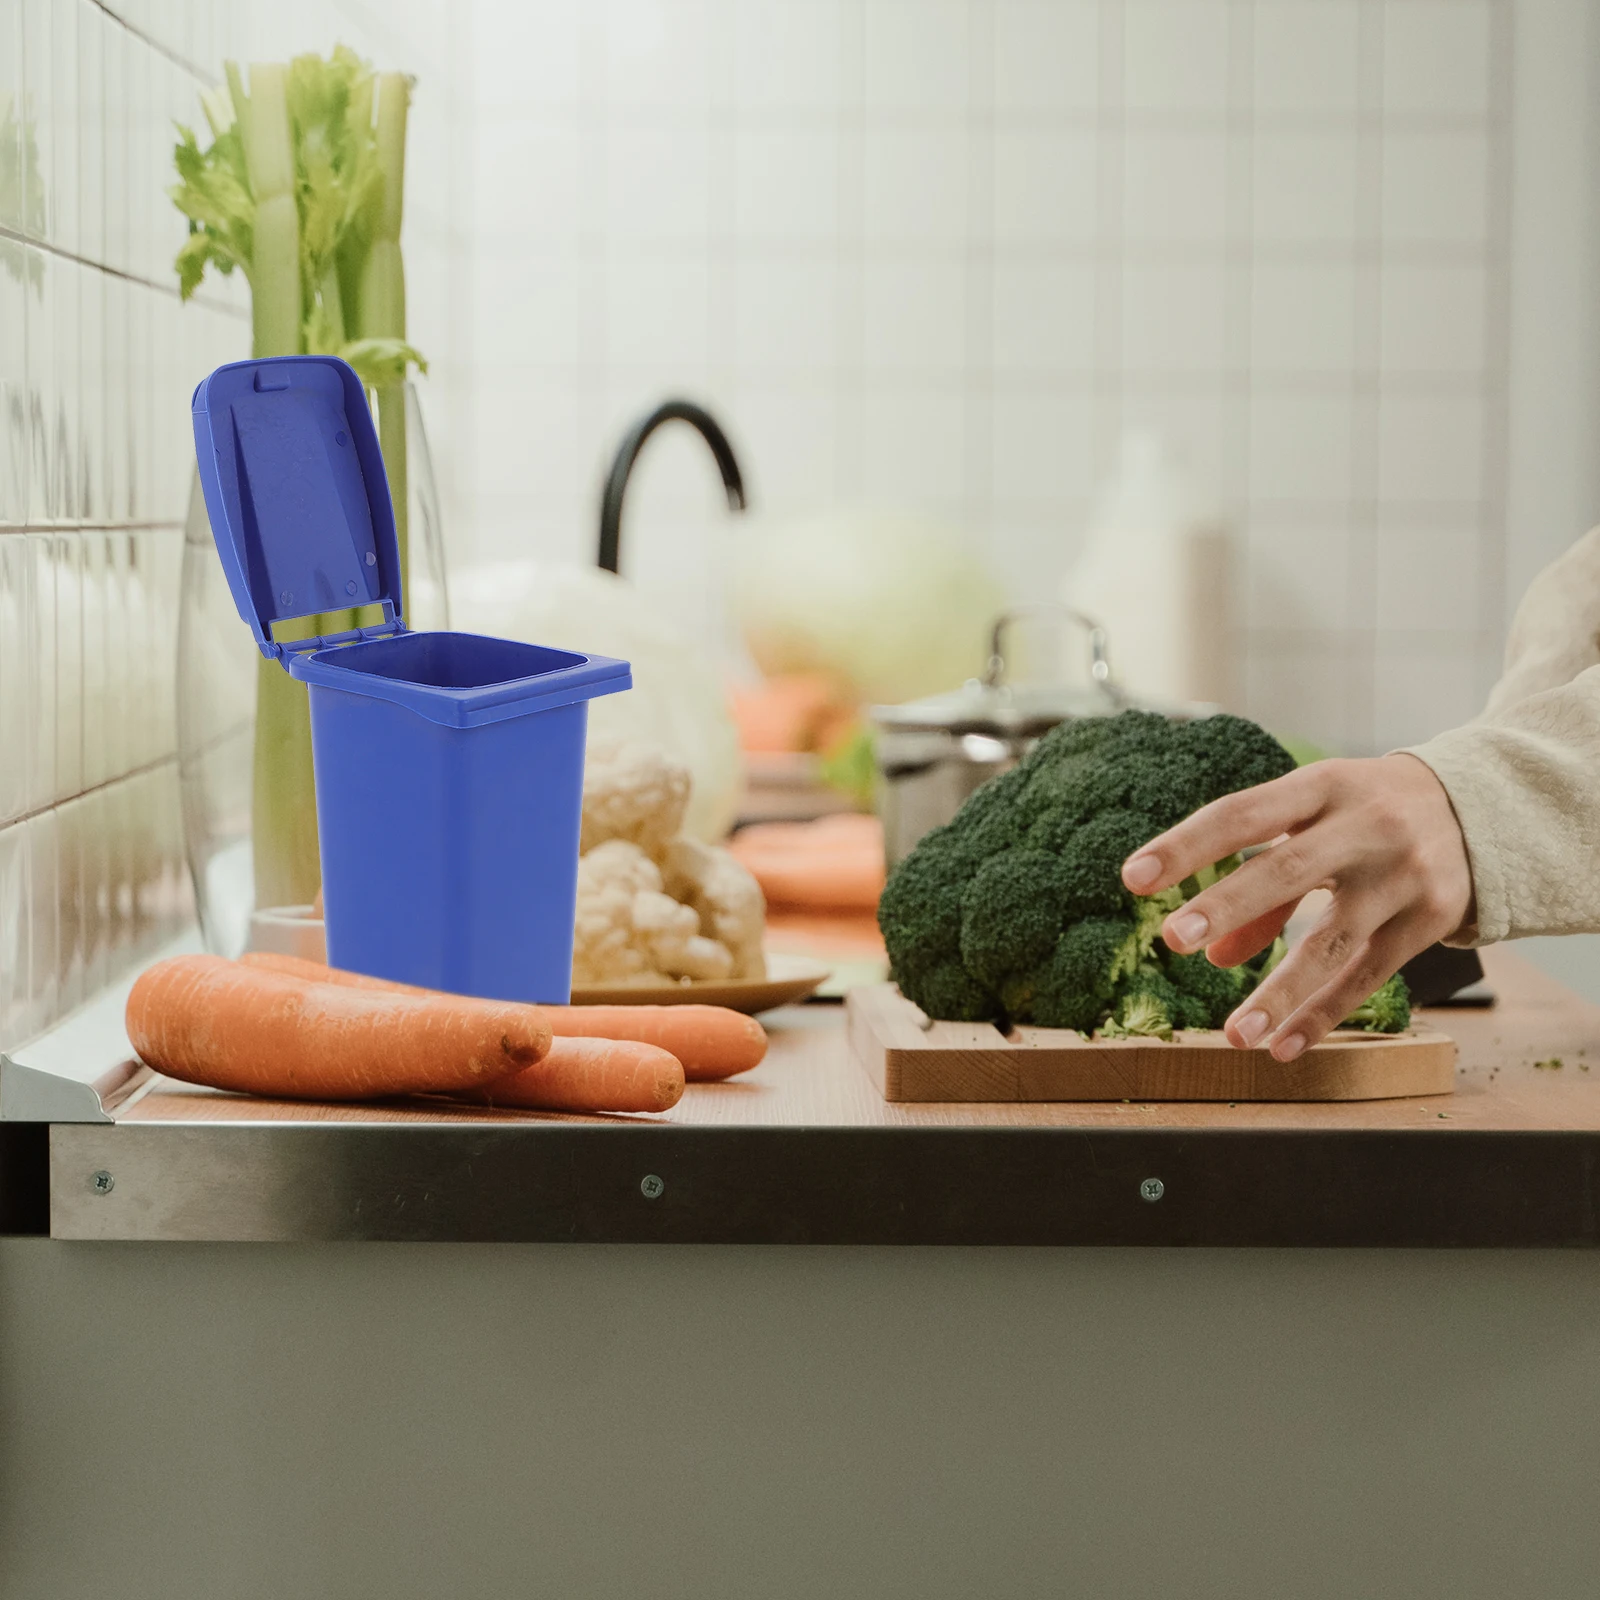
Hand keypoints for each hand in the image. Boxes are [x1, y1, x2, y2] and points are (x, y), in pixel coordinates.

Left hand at [1120, 755, 1473, 1059]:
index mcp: (1324, 786)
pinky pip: (1369, 975)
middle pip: (1287, 870)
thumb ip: (1259, 882)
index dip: (1186, 845)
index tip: (1132, 877)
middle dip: (1227, 906)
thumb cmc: (1364, 813)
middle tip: (1173, 940)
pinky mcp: (1431, 920)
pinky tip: (1282, 1046)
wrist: (1480, 811)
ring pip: (1332, 939)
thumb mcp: (1312, 822)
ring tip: (1233, 1033)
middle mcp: (1367, 826)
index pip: (1243, 814)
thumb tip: (1211, 955)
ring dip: (1279, 990)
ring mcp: (1403, 876)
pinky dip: (1323, 1014)